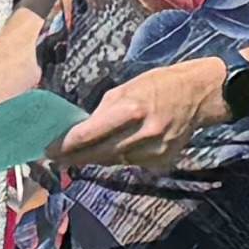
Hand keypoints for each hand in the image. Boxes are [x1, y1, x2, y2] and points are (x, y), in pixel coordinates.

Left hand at [61, 55, 232, 171]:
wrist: (200, 95)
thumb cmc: (159, 85)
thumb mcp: (127, 87)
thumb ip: (104, 110)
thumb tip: (82, 128)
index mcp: (130, 109)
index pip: (88, 134)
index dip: (65, 145)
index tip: (48, 149)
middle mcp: (142, 134)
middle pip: (98, 154)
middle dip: (74, 157)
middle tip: (55, 158)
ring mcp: (154, 150)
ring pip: (114, 161)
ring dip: (95, 158)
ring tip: (77, 156)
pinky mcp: (162, 160)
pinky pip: (131, 164)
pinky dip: (118, 158)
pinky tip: (112, 150)